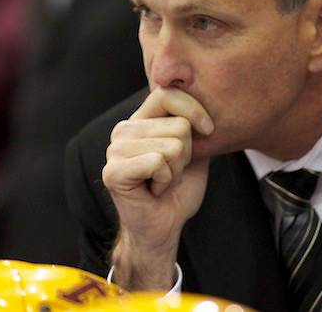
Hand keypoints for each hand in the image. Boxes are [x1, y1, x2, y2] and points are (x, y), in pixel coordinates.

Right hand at [102, 87, 213, 289]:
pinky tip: (154, 190)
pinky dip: (165, 181)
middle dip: (186, 155)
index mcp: (141, 120)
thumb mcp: (195, 151)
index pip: (168, 93)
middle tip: (170, 172)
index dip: (195, 110)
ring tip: (162, 181)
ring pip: (172, 146)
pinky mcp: (113, 171)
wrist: (164, 228)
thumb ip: (195, 125)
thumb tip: (208, 101)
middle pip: (179, 125)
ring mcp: (115, 150)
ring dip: (176, 171)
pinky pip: (157, 163)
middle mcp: (124, 129)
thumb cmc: (178, 190)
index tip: (209, 130)